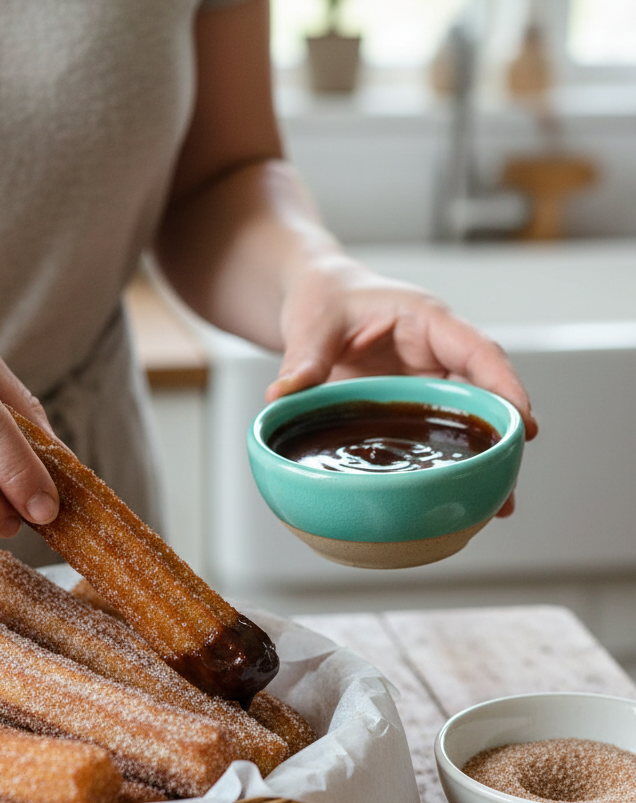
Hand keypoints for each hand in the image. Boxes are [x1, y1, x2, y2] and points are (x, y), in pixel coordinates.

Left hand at [265, 256, 536, 516]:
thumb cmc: (324, 296)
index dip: (504, 385)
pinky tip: (460, 495)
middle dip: (503, 436)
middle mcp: (438, 351)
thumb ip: (303, 358)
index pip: (478, 350)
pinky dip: (452, 459)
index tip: (522, 422)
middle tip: (509, 484)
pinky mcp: (416, 401)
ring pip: (469, 416)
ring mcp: (430, 378)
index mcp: (425, 320)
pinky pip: (441, 429)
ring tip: (497, 506)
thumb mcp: (312, 322)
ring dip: (484, 456)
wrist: (316, 296)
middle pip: (486, 392)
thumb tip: (281, 395)